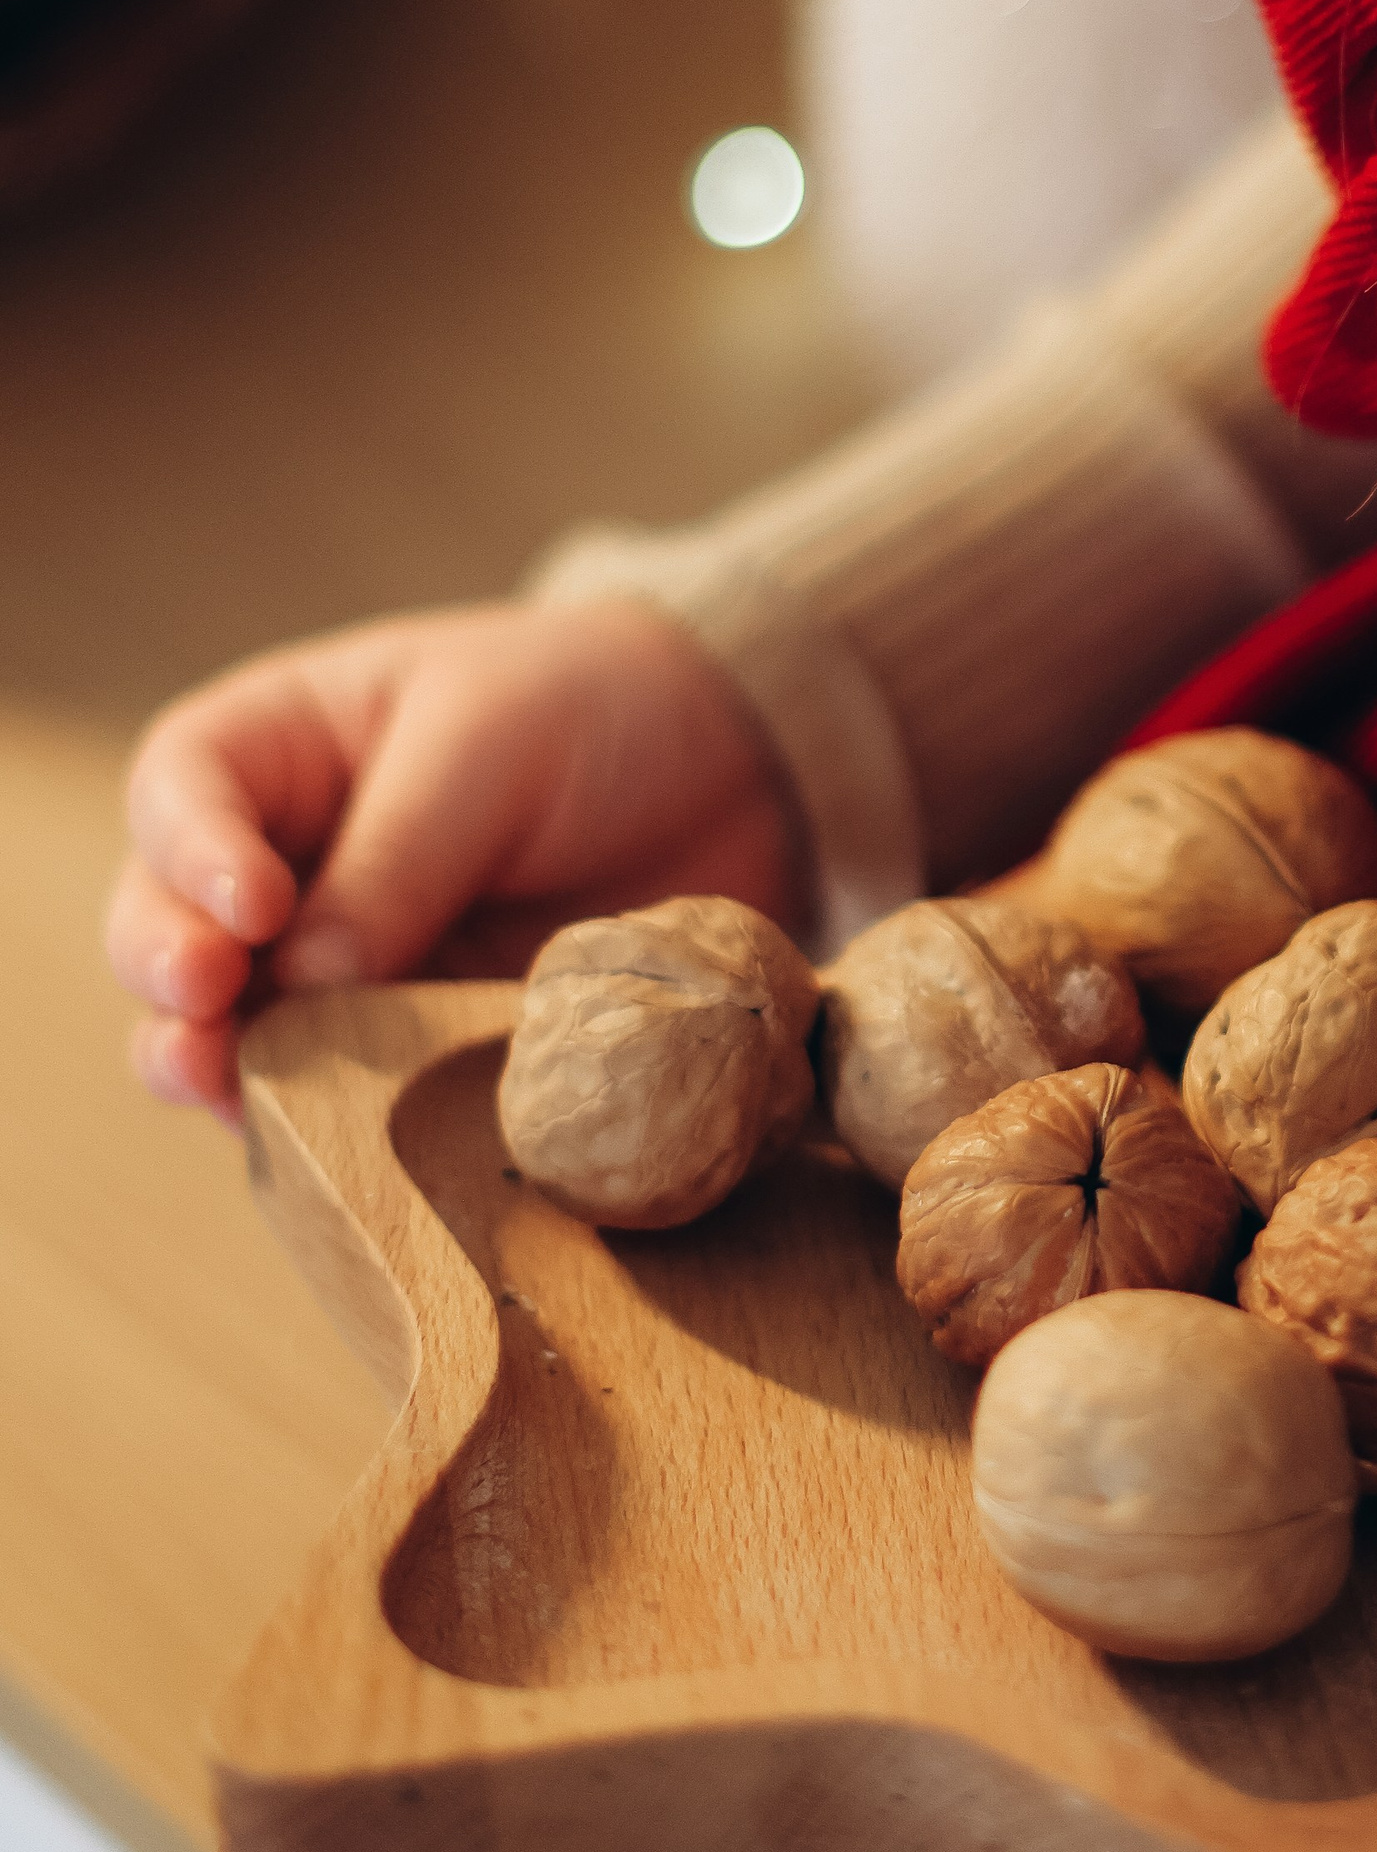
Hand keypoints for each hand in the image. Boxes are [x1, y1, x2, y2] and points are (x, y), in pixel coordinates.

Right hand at [109, 597, 807, 1114]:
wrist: (732, 763)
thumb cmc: (590, 707)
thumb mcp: (488, 743)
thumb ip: (398, 858)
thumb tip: (303, 981)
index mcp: (281, 746)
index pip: (182, 793)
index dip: (190, 856)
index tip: (249, 908)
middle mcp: (283, 860)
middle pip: (169, 924)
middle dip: (171, 975)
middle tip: (204, 1013)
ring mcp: (340, 961)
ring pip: (235, 1028)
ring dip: (215, 1066)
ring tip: (221, 1090)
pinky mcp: (413, 1039)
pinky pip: (344, 1092)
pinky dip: (327, 1120)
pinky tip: (329, 1144)